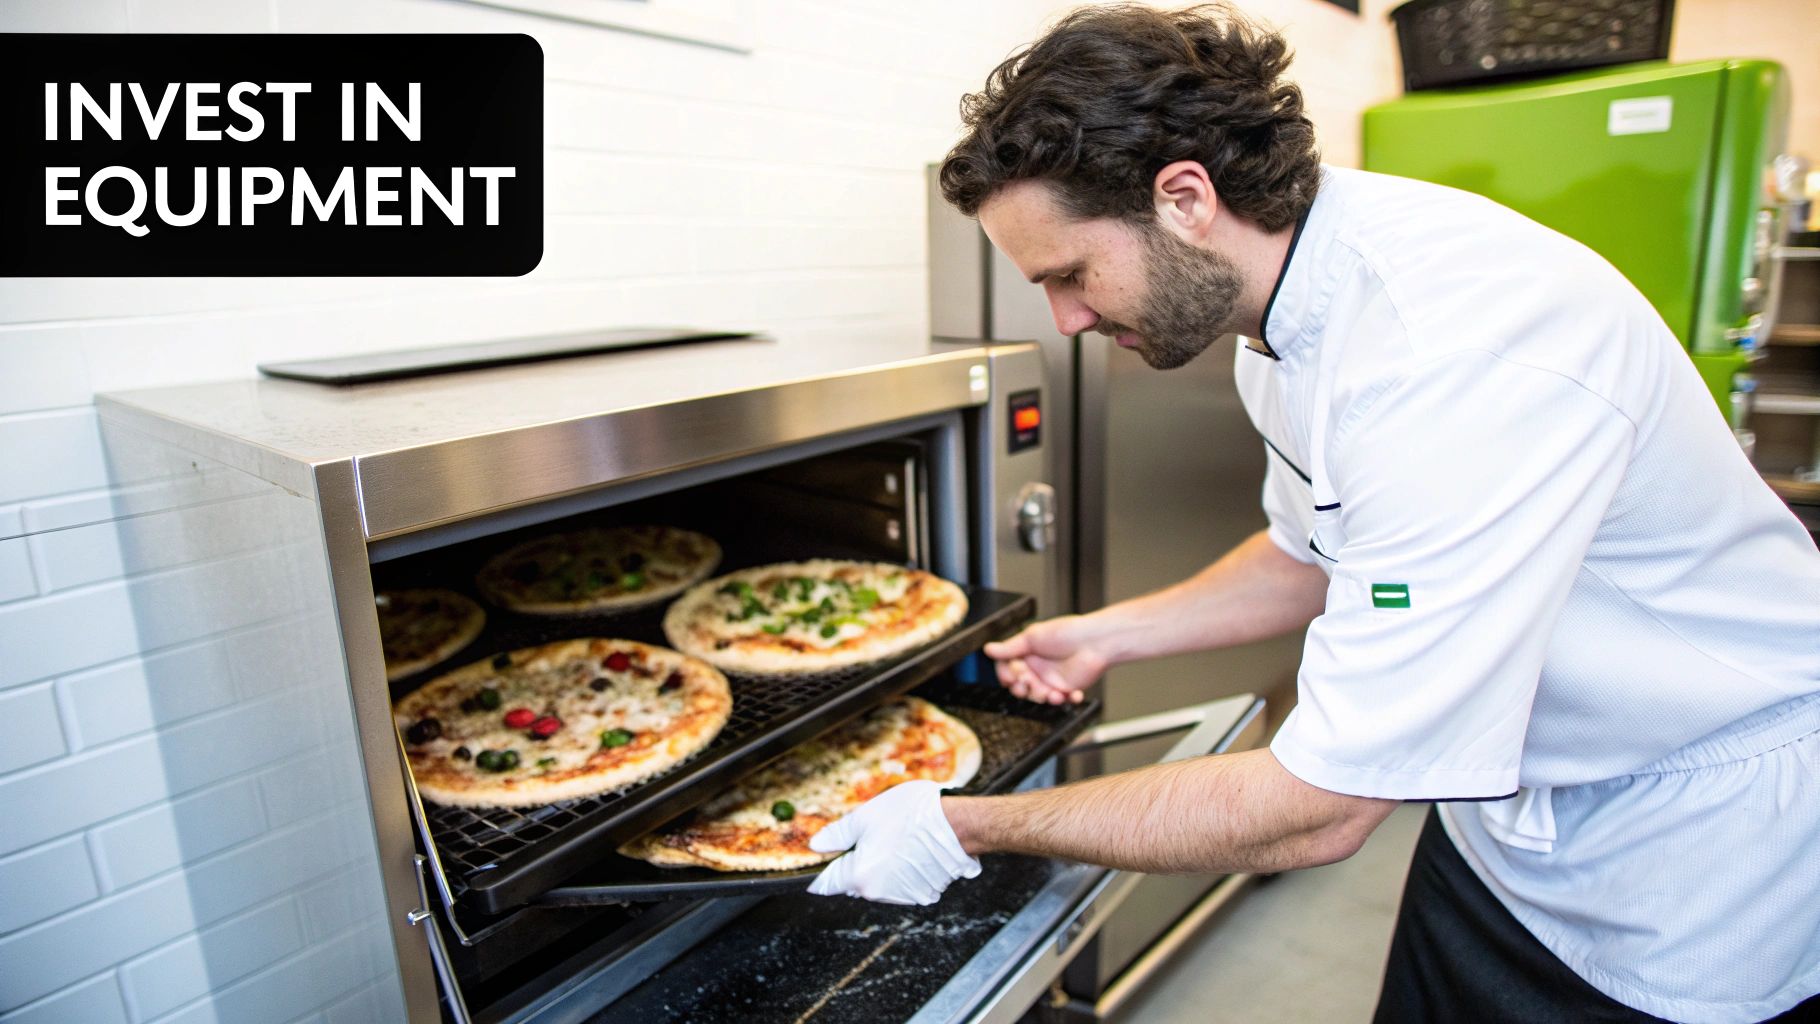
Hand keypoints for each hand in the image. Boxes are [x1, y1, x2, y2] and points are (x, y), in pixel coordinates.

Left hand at [806, 780, 980, 904]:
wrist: (956, 824)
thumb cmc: (910, 816)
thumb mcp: (864, 817)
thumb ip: (837, 835)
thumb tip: (816, 846)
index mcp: (859, 876)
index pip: (828, 883)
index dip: (822, 871)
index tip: (823, 864)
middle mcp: (878, 893)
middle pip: (854, 882)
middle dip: (855, 863)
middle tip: (869, 836)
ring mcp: (902, 897)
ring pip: (878, 883)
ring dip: (878, 867)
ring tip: (894, 839)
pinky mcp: (922, 894)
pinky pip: (900, 885)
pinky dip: (900, 872)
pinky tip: (910, 849)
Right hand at [983, 615, 1107, 704]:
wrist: (1096, 641)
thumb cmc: (1068, 632)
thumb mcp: (1032, 636)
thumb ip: (1010, 647)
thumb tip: (989, 649)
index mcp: (1027, 654)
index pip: (1008, 669)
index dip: (1008, 675)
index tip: (1012, 676)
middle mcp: (1038, 668)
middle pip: (1020, 686)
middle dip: (1024, 687)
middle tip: (1030, 682)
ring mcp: (1051, 680)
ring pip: (1037, 696)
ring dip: (1042, 695)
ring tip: (1050, 691)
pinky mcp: (1067, 689)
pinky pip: (1060, 700)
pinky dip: (1065, 699)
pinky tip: (1070, 693)